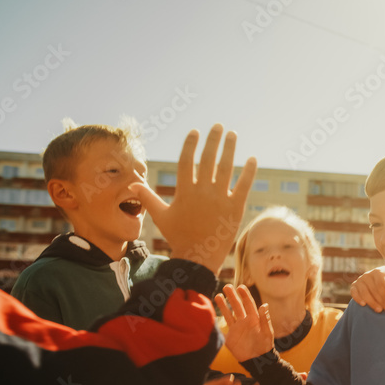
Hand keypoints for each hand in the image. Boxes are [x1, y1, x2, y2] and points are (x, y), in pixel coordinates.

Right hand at [132, 124, 256, 273]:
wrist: (197, 258)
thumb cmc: (178, 236)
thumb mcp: (161, 216)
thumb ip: (148, 197)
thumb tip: (132, 183)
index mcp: (184, 191)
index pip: (187, 160)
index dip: (191, 144)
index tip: (195, 131)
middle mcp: (202, 192)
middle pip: (208, 158)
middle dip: (213, 139)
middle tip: (218, 126)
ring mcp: (219, 199)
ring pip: (226, 167)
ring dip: (230, 148)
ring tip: (232, 134)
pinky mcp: (235, 208)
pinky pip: (243, 185)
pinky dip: (248, 171)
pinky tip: (252, 159)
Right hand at [214, 284, 274, 361]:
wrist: (257, 361)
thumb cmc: (265, 346)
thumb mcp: (267, 332)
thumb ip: (265, 319)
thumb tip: (264, 305)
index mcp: (254, 318)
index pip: (248, 304)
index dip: (244, 295)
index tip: (240, 287)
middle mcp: (244, 321)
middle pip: (237, 306)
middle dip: (232, 296)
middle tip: (227, 286)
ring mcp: (236, 328)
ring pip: (229, 313)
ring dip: (224, 305)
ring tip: (218, 295)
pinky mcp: (230, 336)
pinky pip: (223, 325)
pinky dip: (218, 319)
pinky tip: (213, 312)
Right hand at [350, 266, 384, 312]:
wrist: (378, 279)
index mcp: (378, 271)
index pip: (380, 284)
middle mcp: (367, 275)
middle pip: (373, 289)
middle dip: (380, 301)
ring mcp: (359, 280)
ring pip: (364, 292)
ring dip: (372, 302)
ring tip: (379, 310)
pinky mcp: (353, 286)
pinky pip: (354, 293)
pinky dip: (358, 299)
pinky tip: (364, 305)